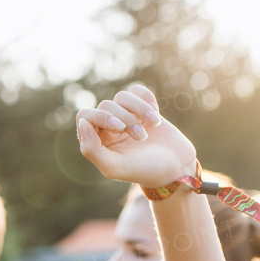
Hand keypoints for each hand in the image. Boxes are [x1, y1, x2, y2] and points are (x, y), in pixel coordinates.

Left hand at [76, 85, 196, 187]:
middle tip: (141, 137)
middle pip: (106, 105)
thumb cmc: (144, 170)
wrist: (177, 168)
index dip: (101, 116)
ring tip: (153, 126)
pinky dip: (147, 99)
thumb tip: (83, 122)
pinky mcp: (142, 109)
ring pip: (122, 97)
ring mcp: (126, 116)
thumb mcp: (114, 167)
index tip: (119, 127)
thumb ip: (91, 150)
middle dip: (125, 118)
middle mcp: (107, 128)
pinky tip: (155, 115)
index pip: (85, 116)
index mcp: (96, 142)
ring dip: (140, 109)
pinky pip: (137, 90)